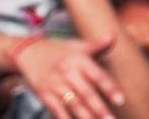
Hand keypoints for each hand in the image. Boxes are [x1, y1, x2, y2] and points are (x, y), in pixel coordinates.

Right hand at [10, 36, 125, 118]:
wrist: (28, 51)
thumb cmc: (58, 51)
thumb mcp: (77, 46)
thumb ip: (97, 45)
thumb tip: (112, 36)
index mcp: (78, 59)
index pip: (97, 75)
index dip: (109, 88)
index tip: (121, 100)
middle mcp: (67, 71)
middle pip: (85, 92)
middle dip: (99, 108)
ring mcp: (55, 84)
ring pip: (73, 103)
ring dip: (86, 116)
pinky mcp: (44, 94)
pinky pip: (57, 110)